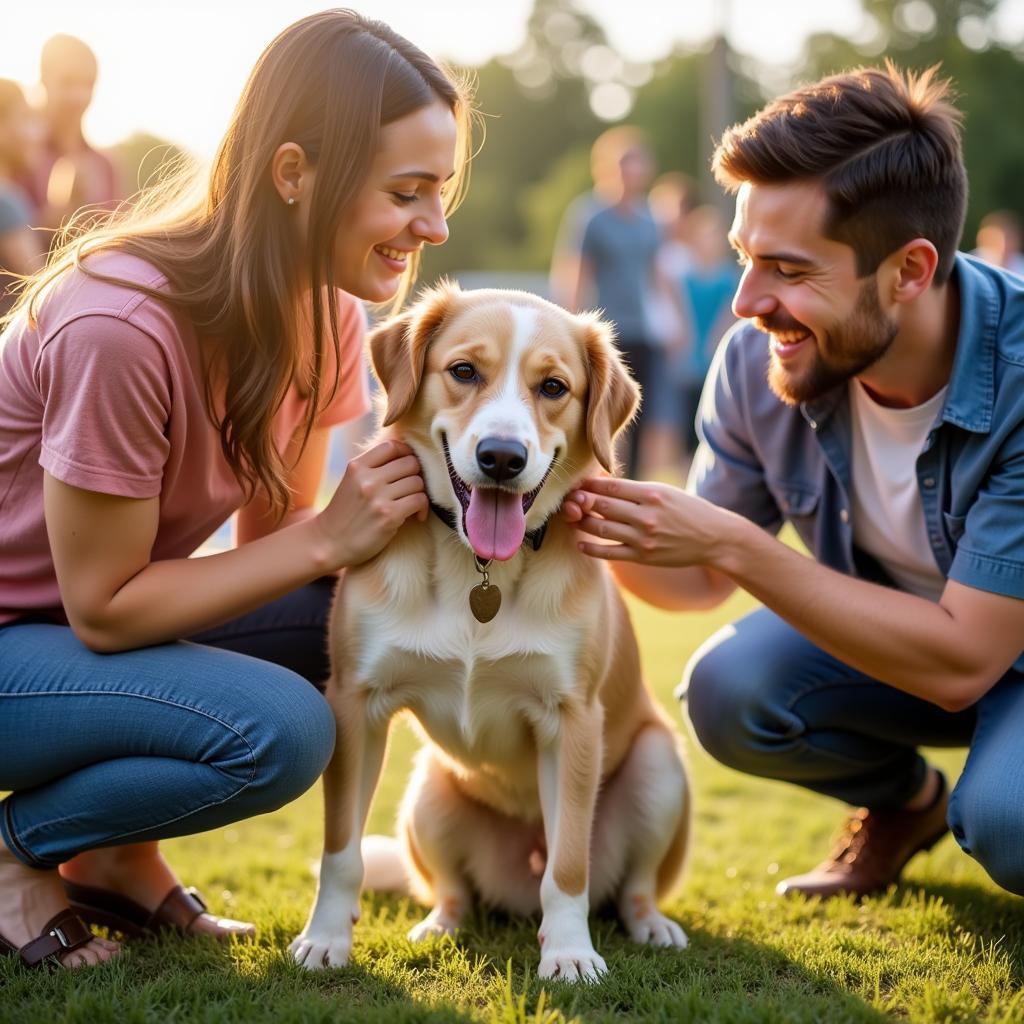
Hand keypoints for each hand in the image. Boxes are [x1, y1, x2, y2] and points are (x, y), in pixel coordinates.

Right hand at [317, 440, 427, 568]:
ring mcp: (378, 497)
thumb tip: (405, 454)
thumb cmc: (345, 512)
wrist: (329, 543)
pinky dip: (423, 508)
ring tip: (412, 503)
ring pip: (417, 482)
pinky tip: (416, 516)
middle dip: (415, 475)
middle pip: (410, 463)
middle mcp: (367, 478)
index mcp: (357, 466)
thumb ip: (372, 467)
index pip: (392, 446)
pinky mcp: (389, 515)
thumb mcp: (351, 481)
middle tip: (410, 488)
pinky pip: (420, 500)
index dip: (405, 453)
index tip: (407, 467)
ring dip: (419, 493)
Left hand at [570, 476, 732, 566]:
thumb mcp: (664, 491)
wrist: (714, 538)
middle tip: (568, 499)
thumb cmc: (687, 510)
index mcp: (651, 494)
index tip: (578, 484)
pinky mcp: (643, 557)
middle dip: (580, 501)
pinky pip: (609, 552)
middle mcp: (646, 515)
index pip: (610, 486)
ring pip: (600, 528)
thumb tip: (601, 482)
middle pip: (601, 505)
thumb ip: (635, 490)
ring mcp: (643, 538)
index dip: (589, 484)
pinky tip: (580, 543)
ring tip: (573, 517)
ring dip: (582, 522)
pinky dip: (591, 548)